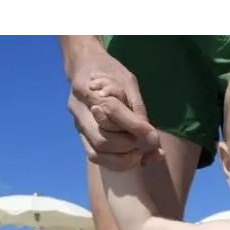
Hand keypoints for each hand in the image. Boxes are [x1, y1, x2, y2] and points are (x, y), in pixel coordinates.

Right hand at [65, 47, 162, 169]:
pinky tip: (130, 158)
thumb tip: (152, 140)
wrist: (85, 67)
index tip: (152, 135)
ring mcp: (77, 125)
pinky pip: (94, 156)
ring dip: (123, 158)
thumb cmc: (110, 72)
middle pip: (102, 139)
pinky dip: (115, 162)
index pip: (111, 112)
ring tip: (140, 153)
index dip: (134, 127)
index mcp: (87, 89)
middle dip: (129, 146)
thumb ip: (138, 110)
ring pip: (97, 152)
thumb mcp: (128, 83)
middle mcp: (78, 110)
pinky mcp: (80, 135)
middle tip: (145, 144)